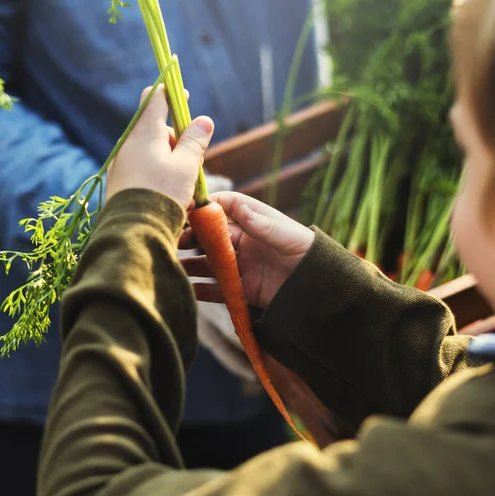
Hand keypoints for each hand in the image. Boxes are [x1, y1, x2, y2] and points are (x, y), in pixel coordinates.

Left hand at [105, 85, 214, 208]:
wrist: (134, 230)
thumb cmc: (163, 193)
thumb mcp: (186, 166)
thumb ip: (195, 141)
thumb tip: (204, 120)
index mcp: (145, 132)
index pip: (155, 97)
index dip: (171, 93)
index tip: (184, 97)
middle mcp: (129, 143)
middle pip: (156, 128)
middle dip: (177, 138)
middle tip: (193, 158)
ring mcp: (123, 163)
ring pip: (151, 151)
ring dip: (170, 159)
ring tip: (184, 184)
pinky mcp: (121, 182)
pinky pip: (143, 169)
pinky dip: (159, 174)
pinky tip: (171, 194)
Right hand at [180, 192, 314, 308]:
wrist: (322, 291)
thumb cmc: (309, 255)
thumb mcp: (288, 237)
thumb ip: (263, 225)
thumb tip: (239, 209)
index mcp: (255, 223)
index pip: (226, 206)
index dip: (207, 204)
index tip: (187, 206)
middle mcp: (245, 243)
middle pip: (211, 236)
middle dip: (191, 236)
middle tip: (173, 239)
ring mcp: (242, 266)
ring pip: (209, 263)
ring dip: (190, 264)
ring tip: (172, 264)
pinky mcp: (243, 290)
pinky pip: (218, 289)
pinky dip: (202, 290)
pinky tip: (186, 289)